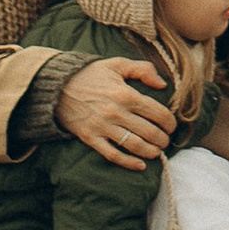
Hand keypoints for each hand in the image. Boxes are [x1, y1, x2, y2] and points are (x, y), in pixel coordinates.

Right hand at [56, 57, 177, 172]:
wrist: (57, 87)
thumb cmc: (90, 74)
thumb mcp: (117, 64)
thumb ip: (143, 69)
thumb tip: (162, 85)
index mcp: (125, 94)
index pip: (158, 113)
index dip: (170, 122)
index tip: (172, 126)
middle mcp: (116, 113)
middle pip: (149, 132)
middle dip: (163, 139)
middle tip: (166, 141)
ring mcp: (102, 127)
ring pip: (134, 145)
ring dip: (150, 152)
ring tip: (156, 152)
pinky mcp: (91, 138)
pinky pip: (112, 155)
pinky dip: (128, 163)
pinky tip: (140, 165)